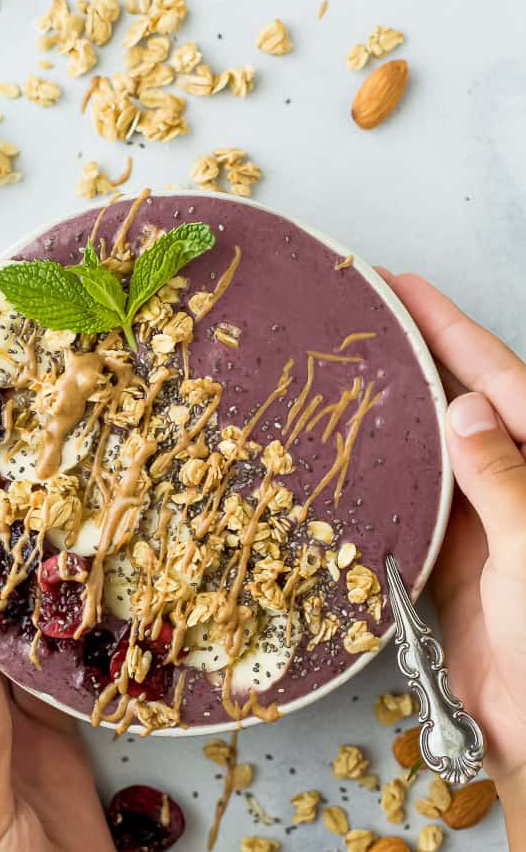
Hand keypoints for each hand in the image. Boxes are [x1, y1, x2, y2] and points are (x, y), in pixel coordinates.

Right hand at [380, 272, 525, 790]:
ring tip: (344, 379)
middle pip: (458, 406)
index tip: (402, 287)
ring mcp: (479, 524)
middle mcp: (511, 485)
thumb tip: (466, 407)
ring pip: (427, 455)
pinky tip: (348, 463)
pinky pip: (410, 509)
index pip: (497, 378)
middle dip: (414, 362)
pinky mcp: (447, 563)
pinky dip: (381, 484)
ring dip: (390, 420)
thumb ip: (502, 480)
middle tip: (361, 324)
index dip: (449, 329)